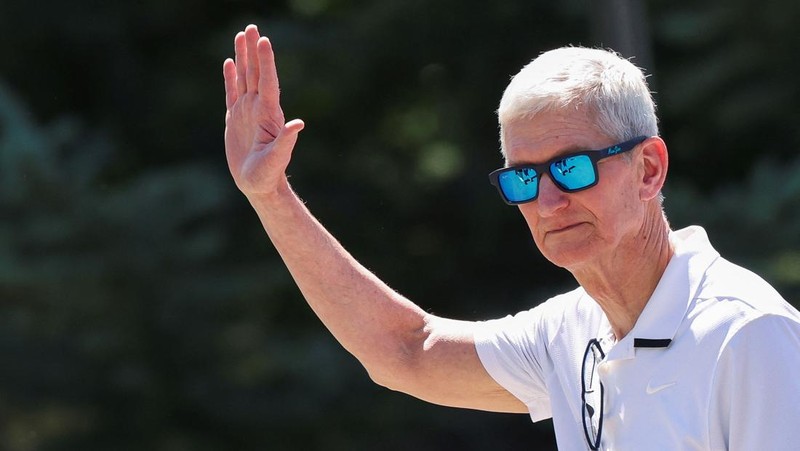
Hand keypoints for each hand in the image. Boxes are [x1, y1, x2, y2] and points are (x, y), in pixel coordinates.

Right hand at [223, 24, 304, 195]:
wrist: (258, 185)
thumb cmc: (268, 175)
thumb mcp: (277, 159)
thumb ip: (287, 142)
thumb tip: (299, 124)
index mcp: (268, 115)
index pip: (267, 82)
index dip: (266, 61)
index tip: (264, 41)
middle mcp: (258, 109)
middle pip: (255, 73)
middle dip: (254, 50)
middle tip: (252, 27)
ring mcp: (246, 112)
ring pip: (244, 78)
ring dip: (243, 57)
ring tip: (242, 35)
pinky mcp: (235, 119)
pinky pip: (231, 92)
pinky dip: (230, 76)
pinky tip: (229, 62)